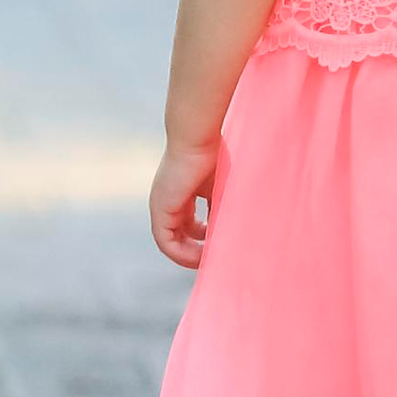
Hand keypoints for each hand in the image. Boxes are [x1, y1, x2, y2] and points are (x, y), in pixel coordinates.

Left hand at [150, 134, 221, 268]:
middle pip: (181, 236)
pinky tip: (203, 255)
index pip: (190, 223)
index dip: (205, 237)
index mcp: (182, 193)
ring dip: (191, 255)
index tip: (222, 242)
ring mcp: (161, 207)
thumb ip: (223, 207)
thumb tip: (236, 230)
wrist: (197, 137)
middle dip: (199, 249)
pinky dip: (183, 254)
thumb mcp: (222, 186)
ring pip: (172, 243)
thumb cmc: (214, 153)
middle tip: (217, 256)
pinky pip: (167, 243)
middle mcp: (168, 202)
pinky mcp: (160, 211)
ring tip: (212, 259)